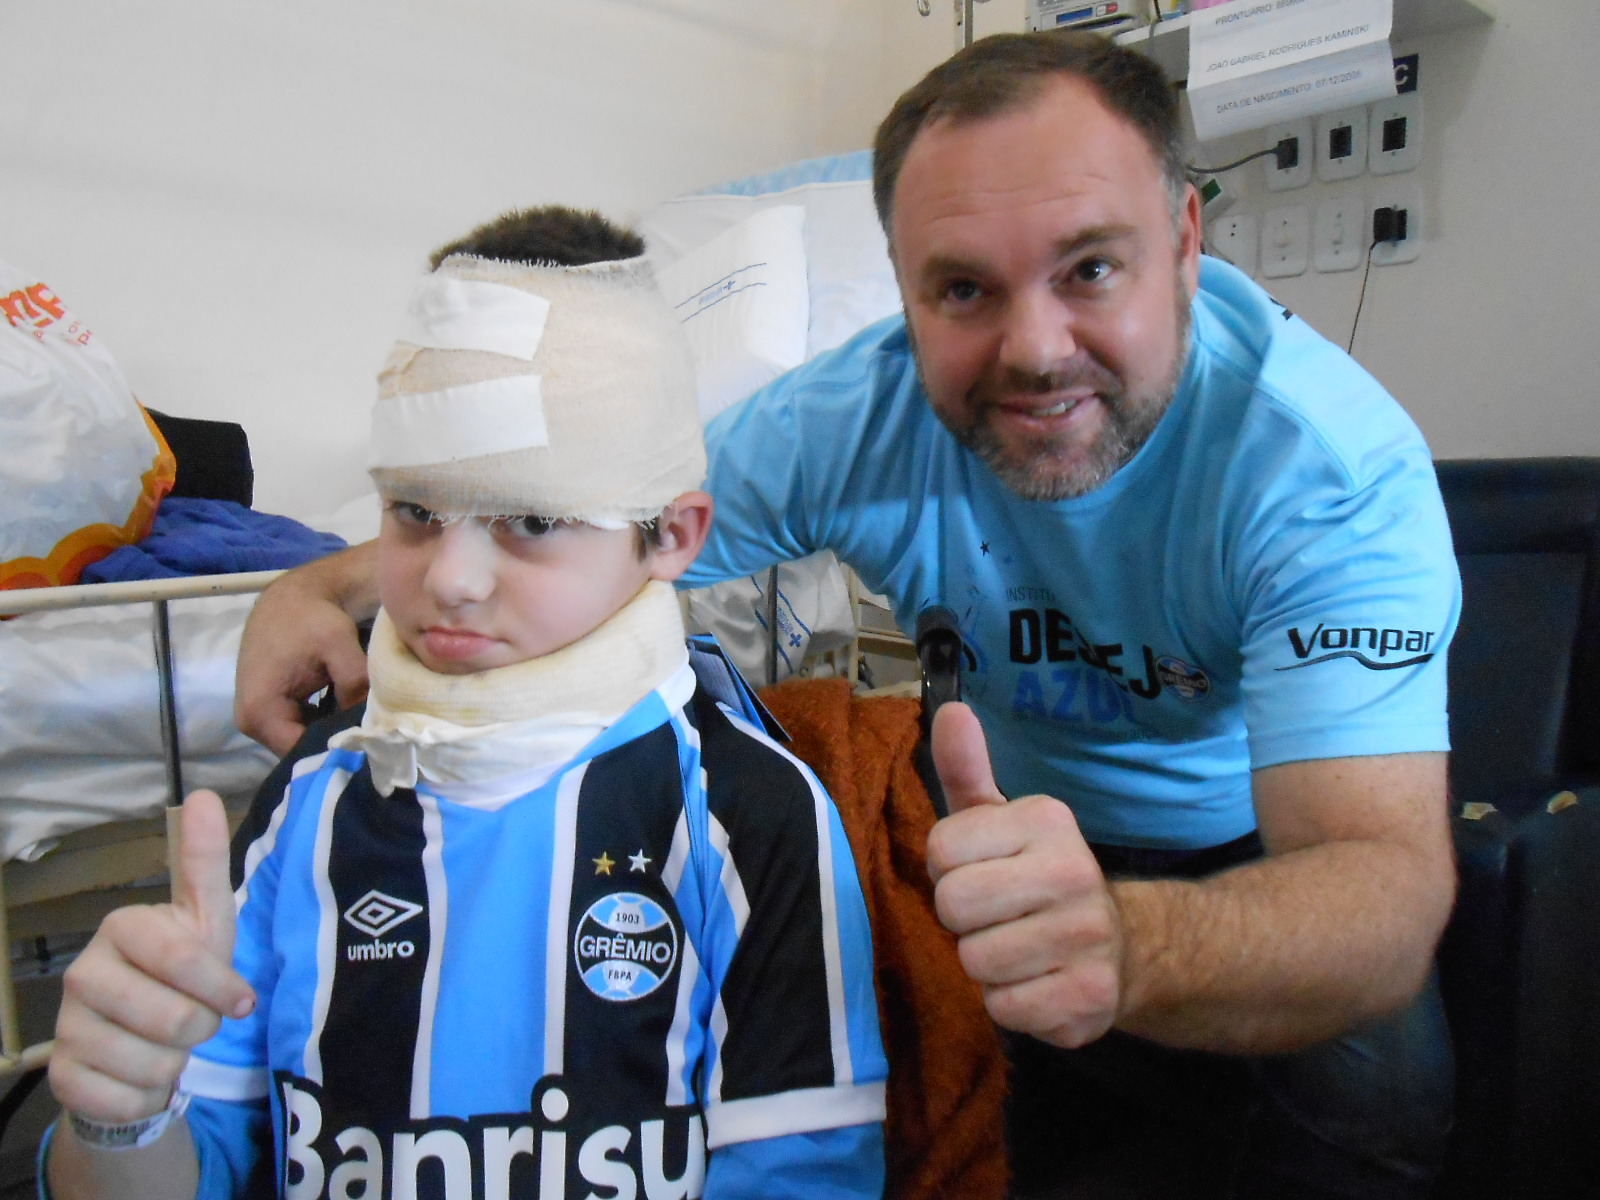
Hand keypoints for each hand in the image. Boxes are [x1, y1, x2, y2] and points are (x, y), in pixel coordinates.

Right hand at [50, 791, 254, 1123]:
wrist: (137, 1042)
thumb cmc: (181, 973)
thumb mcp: (205, 919)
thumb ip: (203, 861)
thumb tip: (198, 793)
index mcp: (122, 928)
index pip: (180, 958)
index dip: (219, 985)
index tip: (242, 1001)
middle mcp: (84, 973)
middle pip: (172, 1018)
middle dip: (202, 1028)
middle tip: (197, 1021)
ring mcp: (67, 1026)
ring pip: (154, 1064)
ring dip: (178, 1064)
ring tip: (169, 1046)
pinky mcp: (61, 1077)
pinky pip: (126, 1099)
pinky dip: (149, 1097)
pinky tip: (142, 1077)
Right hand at [235, 545, 374, 754]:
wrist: (290, 596)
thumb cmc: (311, 617)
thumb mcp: (338, 644)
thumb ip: (354, 682)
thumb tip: (369, 722)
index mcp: (260, 712)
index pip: (301, 753)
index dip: (335, 752)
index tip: (369, 749)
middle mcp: (251, 724)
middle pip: (300, 751)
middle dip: (334, 746)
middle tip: (372, 741)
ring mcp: (256, 719)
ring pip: (300, 742)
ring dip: (329, 736)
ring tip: (364, 729)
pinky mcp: (268, 711)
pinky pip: (298, 729)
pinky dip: (322, 725)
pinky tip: (347, 717)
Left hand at [925, 703, 1124, 1048]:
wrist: (1126, 948)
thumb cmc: (1038, 878)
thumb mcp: (1002, 820)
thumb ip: (967, 770)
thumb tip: (949, 708)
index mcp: (1047, 821)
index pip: (941, 850)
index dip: (949, 869)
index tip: (981, 872)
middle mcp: (1073, 872)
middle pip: (953, 905)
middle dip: (963, 919)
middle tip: (995, 916)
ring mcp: (1087, 938)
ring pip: (975, 962)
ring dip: (985, 965)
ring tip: (1018, 949)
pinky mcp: (1089, 998)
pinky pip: (1004, 1007)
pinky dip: (1011, 1003)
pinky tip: (1039, 983)